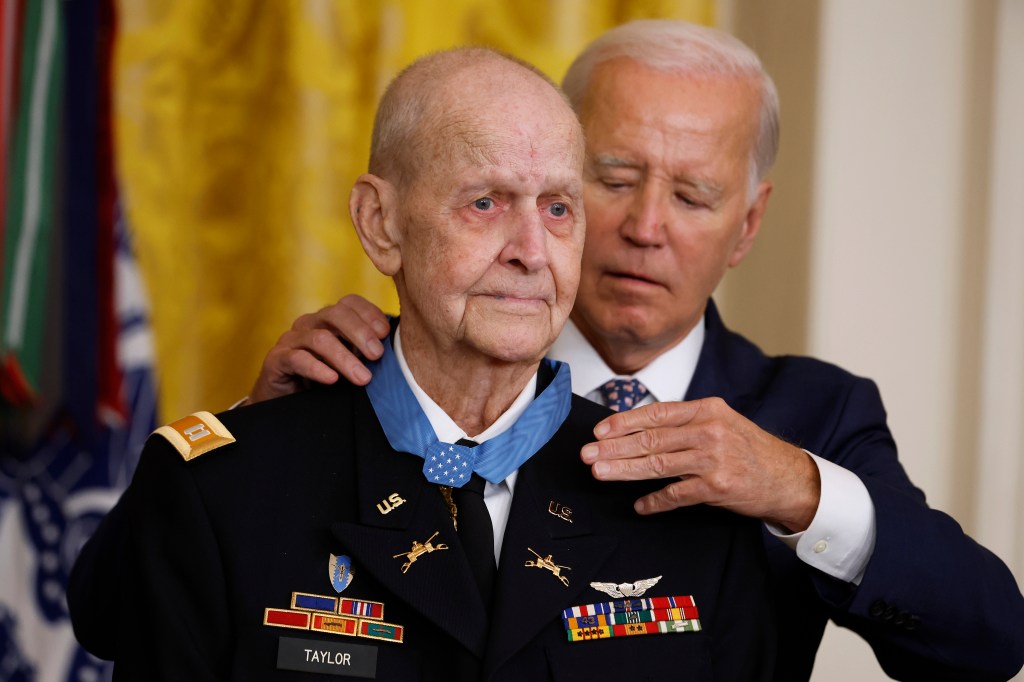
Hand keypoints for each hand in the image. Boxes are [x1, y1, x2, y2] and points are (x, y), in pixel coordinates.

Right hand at [246, 295, 389, 403]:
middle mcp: (309, 324)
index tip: (385, 334)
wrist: (287, 406)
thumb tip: (397, 350)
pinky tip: (332, 379)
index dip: (369, 314)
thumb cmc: (324, 381)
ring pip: (319, 339)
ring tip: (363, 378)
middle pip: (335, 314)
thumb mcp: (350, 363)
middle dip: (360, 333)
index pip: (350, 303)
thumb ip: (367, 353)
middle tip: (377, 355)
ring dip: (345, 358)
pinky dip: (317, 368)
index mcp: (329, 319)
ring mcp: (291, 340)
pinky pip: (297, 359)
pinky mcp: (276, 360)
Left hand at [580, 397, 820, 531]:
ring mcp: (713, 459)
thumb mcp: (721, 422)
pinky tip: (638, 505)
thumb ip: (685, 423)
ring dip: (623, 470)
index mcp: (707, 409)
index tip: (599, 430)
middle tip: (587, 454)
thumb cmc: (749, 449)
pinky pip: (676, 495)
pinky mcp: (717, 488)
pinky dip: (654, 501)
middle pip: (651, 439)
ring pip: (657, 465)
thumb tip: (638, 429)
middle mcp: (709, 431)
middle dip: (613, 447)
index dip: (624, 422)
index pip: (656, 412)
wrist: (789, 477)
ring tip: (599, 473)